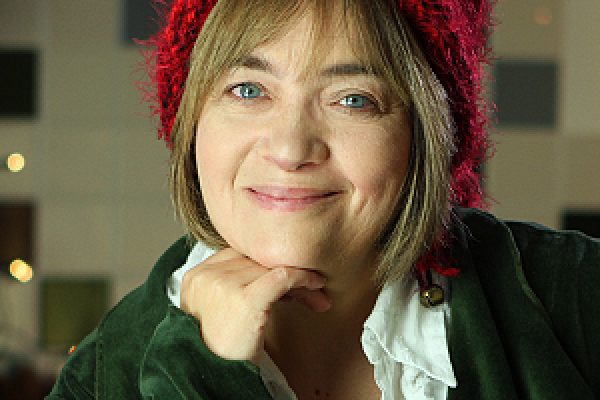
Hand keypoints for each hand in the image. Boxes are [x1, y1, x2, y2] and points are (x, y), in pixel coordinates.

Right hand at [180, 247, 330, 363]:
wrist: (217, 380)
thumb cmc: (223, 351)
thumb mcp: (222, 310)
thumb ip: (235, 285)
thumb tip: (275, 267)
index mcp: (195, 277)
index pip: (239, 256)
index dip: (266, 265)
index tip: (287, 281)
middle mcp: (205, 276)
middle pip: (256, 260)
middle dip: (285, 273)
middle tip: (311, 288)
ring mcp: (222, 285)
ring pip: (271, 268)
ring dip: (300, 280)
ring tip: (316, 295)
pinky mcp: (243, 299)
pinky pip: (282, 277)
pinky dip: (303, 278)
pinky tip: (315, 285)